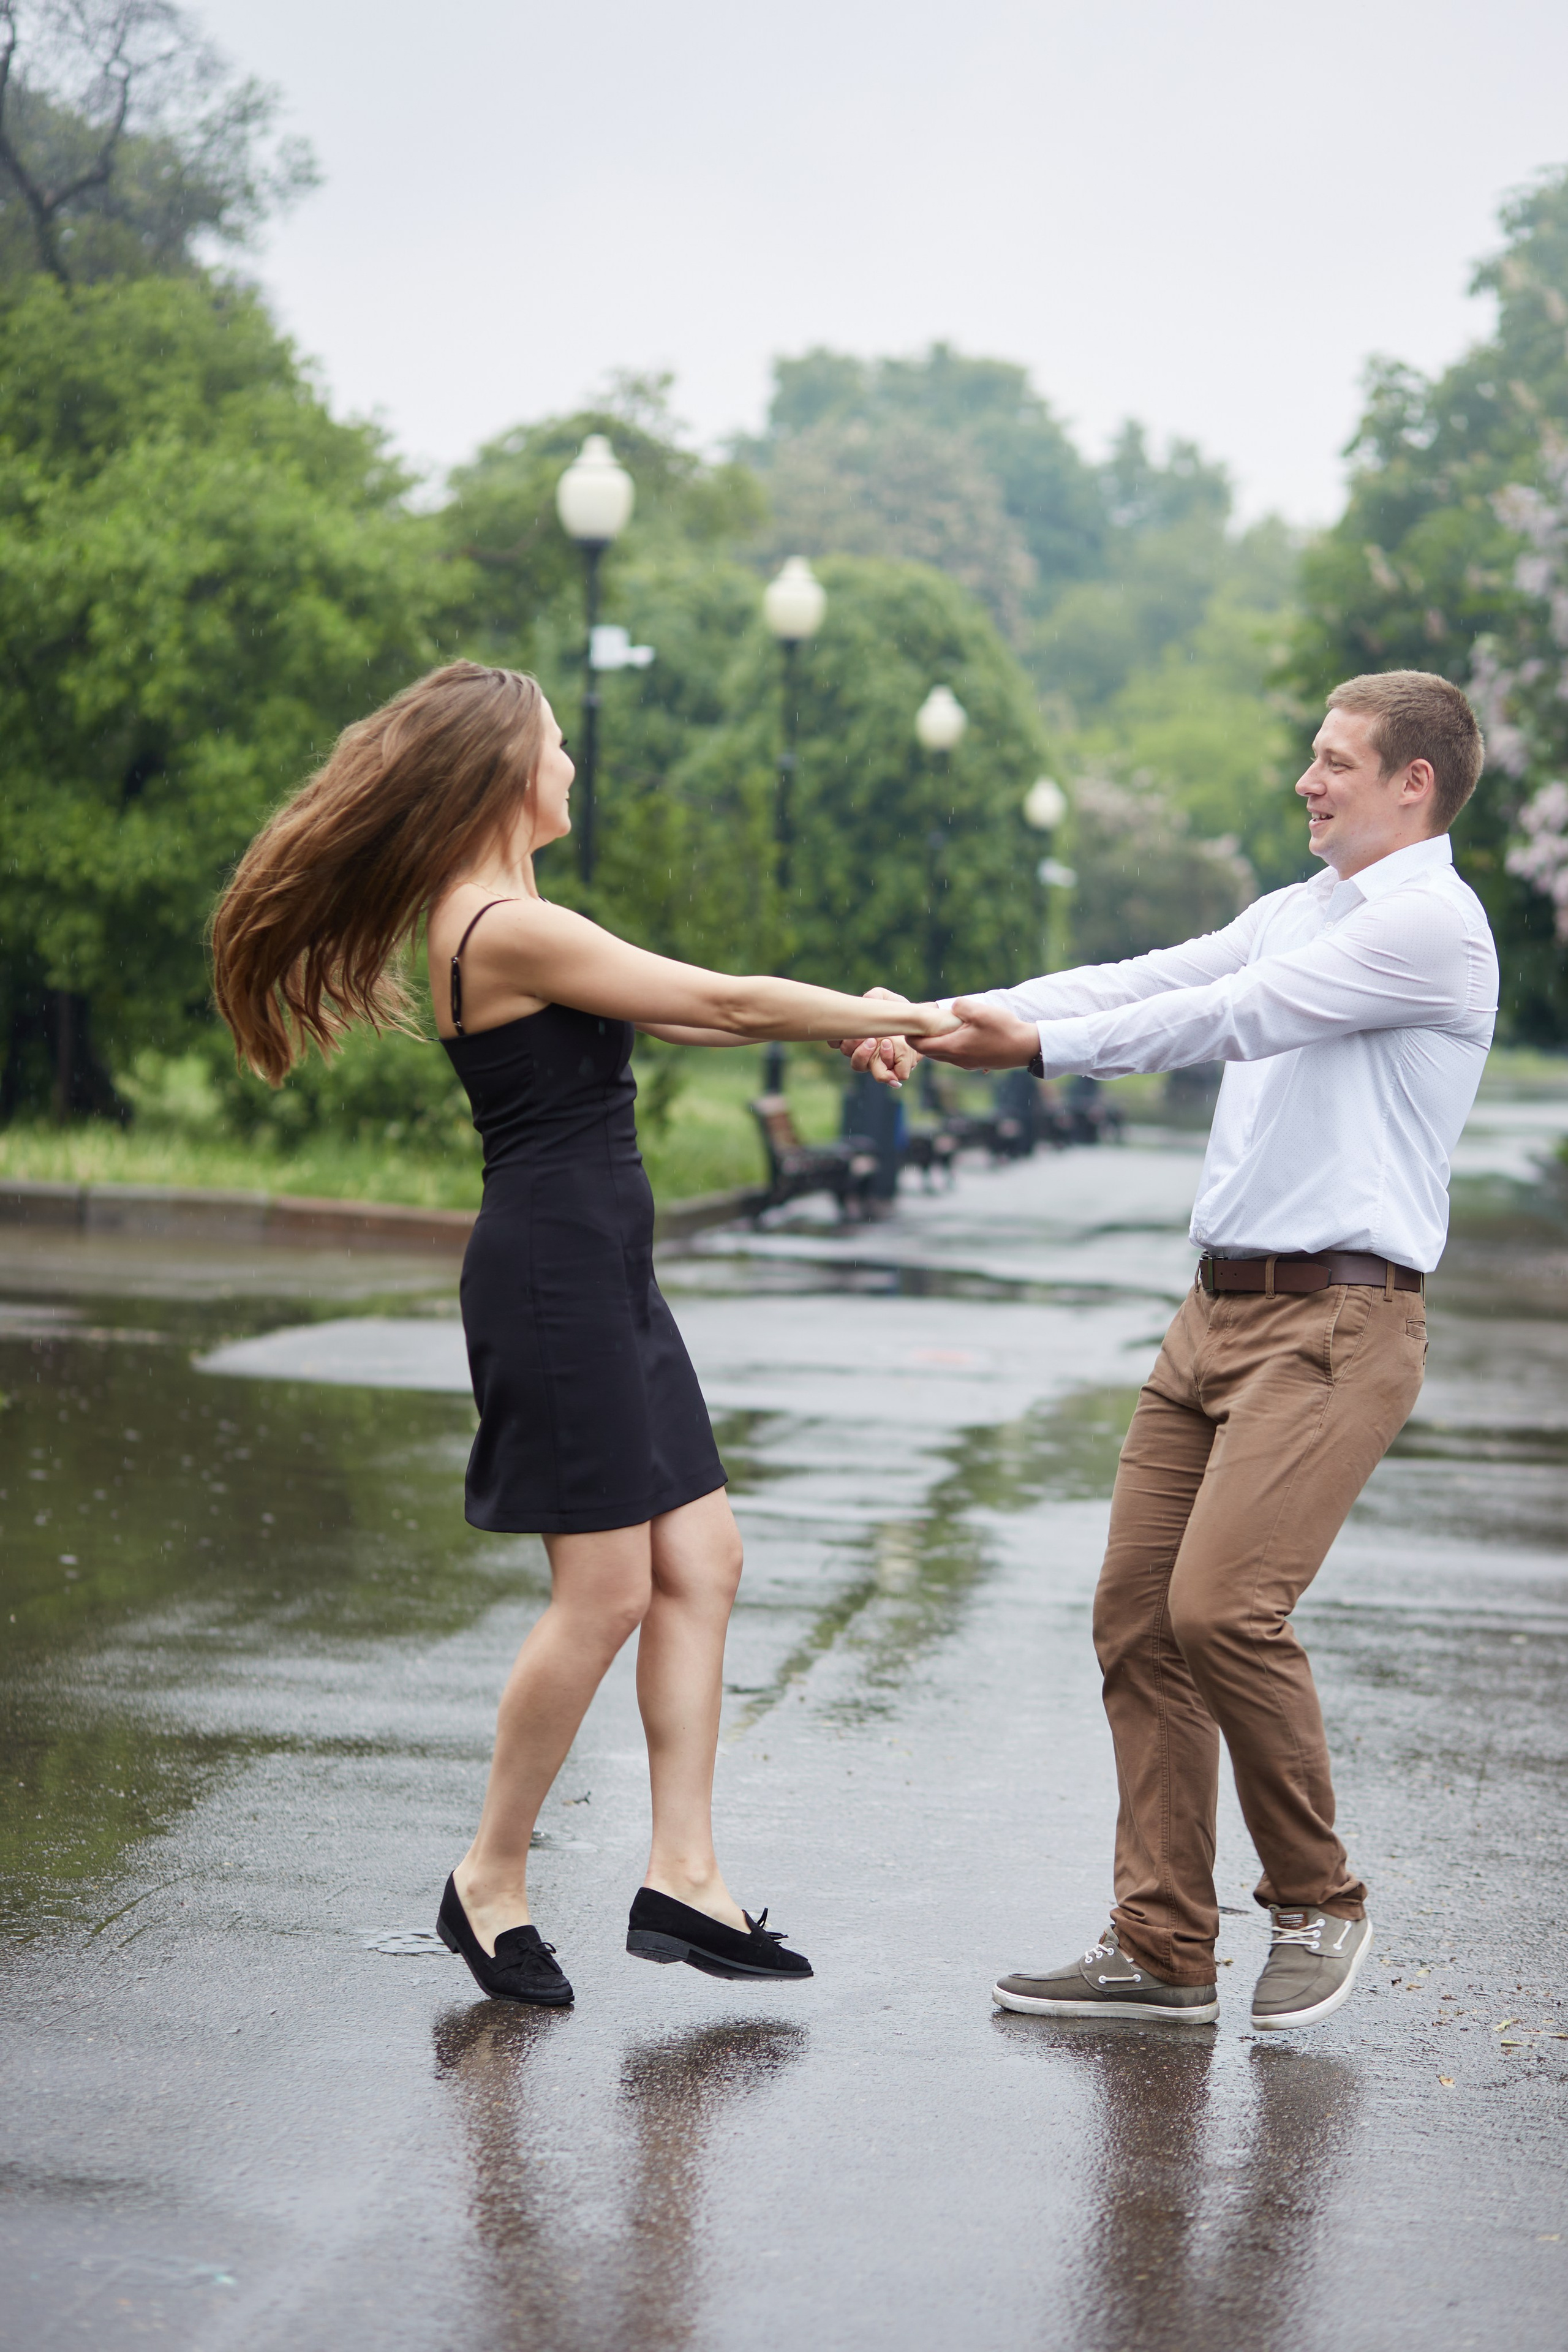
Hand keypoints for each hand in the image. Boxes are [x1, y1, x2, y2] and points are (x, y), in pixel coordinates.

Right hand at [837, 987, 920, 1086]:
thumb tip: (866, 999)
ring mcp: (874, 1062)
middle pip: (846, 1052)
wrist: (921, 1023)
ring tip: (882, 1043)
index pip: (835, 1041)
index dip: (836, 1039)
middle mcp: (861, 1050)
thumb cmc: (898, 1010)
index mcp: (855, 1035)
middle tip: (869, 1036)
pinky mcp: (893, 1071)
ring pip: (859, 1065)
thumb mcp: (887, 998)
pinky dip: (888, 1068)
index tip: (844, 1031)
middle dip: (853, 1044)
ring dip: (864, 1055)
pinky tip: (894, 1053)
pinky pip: (886, 1075)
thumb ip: (875, 996)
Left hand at [917, 997, 1038, 1072]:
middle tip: (921, 1024)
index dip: (911, 1037)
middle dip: (922, 1040)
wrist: (1026, 1047)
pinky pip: (955, 1056)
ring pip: (942, 1055)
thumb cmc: (1004, 1029)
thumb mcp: (980, 1011)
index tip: (909, 1025)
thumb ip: (960, 1006)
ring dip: (937, 1043)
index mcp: (953, 1047)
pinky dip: (949, 1046)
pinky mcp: (976, 1064)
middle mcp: (957, 1059)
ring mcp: (967, 1064)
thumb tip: (951, 1007)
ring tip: (938, 1027)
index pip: (921, 1047)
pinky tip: (957, 1033)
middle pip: (930, 1053)